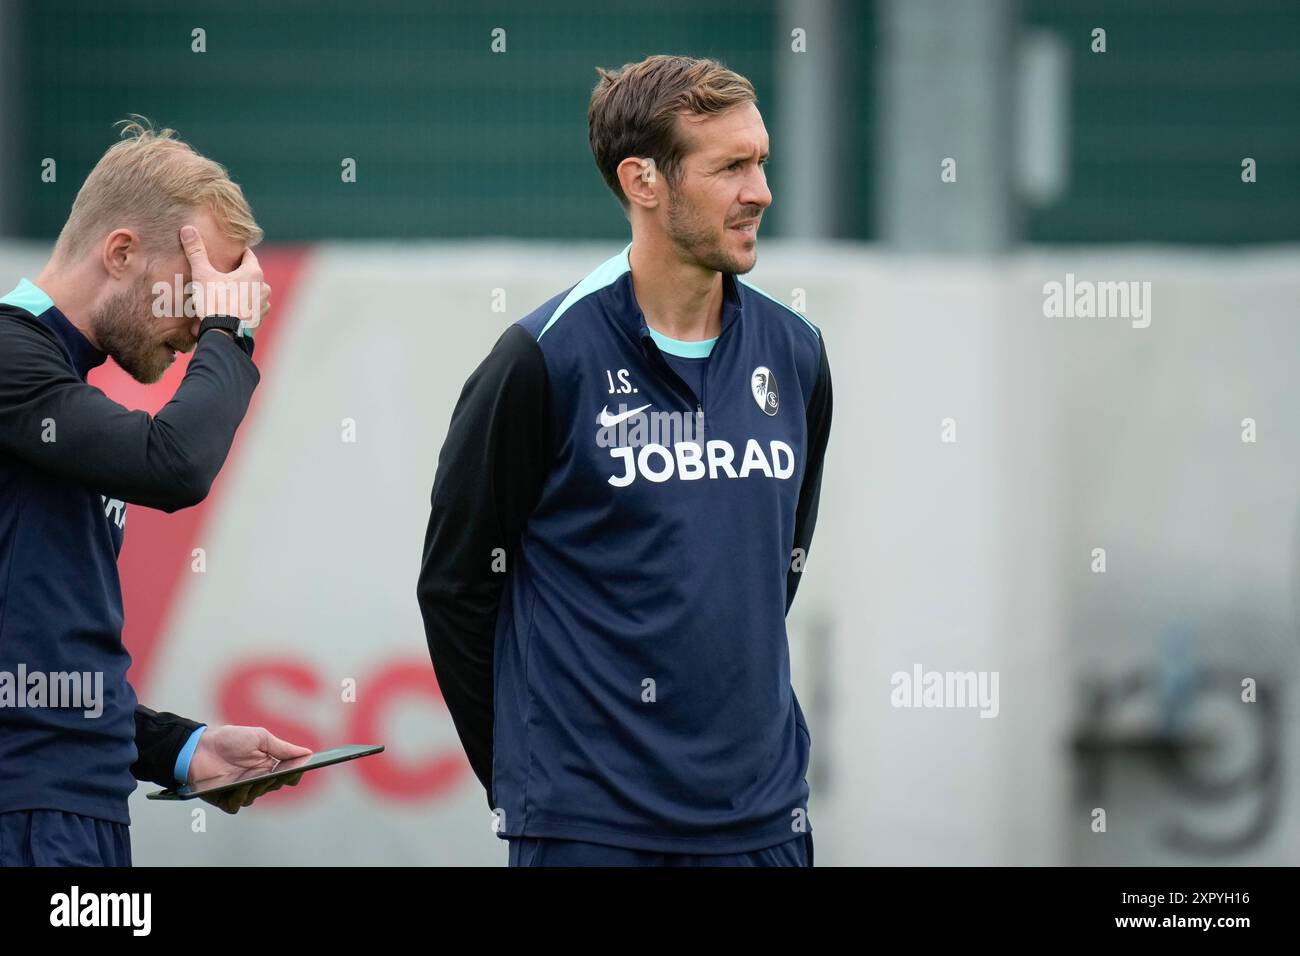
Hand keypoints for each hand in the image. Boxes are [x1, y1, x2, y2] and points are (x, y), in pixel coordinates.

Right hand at [180, 224, 271, 329]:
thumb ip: (196, 252)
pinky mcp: (260, 319)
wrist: (223, 335)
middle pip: (249, 274)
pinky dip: (240, 307)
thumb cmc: (215, 302)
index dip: (235, 253)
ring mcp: (263, 305)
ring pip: (250, 292)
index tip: (226, 253)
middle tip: (220, 275)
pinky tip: (226, 309)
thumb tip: (188, 229)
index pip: (247, 255)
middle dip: (236, 274)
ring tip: (222, 294)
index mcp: (254, 272)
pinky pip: (249, 308)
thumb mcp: (202, 275)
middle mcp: (264, 287)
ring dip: (239, 292)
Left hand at [189, 725, 311, 814]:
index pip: (287, 775)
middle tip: (273, 773)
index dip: (294, 774)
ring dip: (256, 789)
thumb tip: (307, 753)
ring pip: (255, 797)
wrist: (198, 746)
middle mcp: (256, 779)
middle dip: (275, 780)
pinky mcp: (224, 799)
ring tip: (254, 780)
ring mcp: (240, 790)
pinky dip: (238, 798)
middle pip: (274, 787)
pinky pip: (236, 805)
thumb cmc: (229, 739)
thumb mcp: (260, 738)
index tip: (297, 770)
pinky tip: (238, 788)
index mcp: (268, 765)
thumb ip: (282, 748)